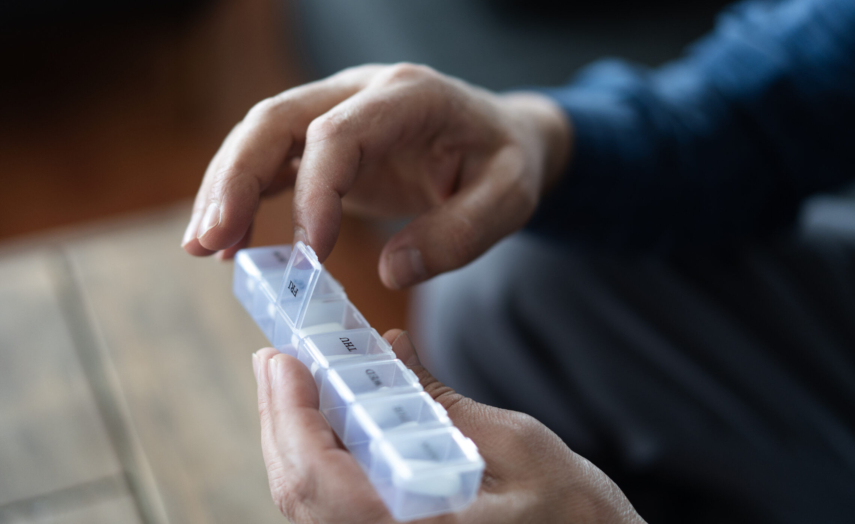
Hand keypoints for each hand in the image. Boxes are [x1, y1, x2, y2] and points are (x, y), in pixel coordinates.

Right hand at [183, 64, 571, 288]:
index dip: (317, 190)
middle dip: (235, 178)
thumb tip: (393, 271)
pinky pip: (273, 163)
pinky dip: (244, 199)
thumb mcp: (510, 198)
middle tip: (210, 241)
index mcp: (408, 96)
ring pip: (262, 137)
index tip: (313, 254)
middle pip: (277, 119)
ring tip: (204, 249)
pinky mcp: (324, 141)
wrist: (501, 138)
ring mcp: (337, 111)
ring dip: (226, 190)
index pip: (339, 132)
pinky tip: (226, 243)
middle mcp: (361, 93)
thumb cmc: (505, 163)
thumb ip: (462, 234)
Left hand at [252, 329, 644, 523]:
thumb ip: (441, 402)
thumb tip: (389, 348)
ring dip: (295, 441)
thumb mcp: (516, 448)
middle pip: (299, 495)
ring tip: (296, 385)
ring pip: (310, 508)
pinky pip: (334, 516)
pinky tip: (333, 427)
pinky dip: (322, 465)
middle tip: (276, 361)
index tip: (280, 360)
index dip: (289, 416)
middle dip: (280, 421)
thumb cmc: (578, 519)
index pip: (317, 480)